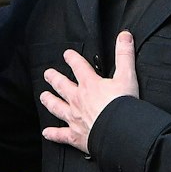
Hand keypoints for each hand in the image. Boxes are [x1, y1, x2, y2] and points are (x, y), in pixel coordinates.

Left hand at [40, 30, 138, 152]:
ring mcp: (75, 118)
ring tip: (44, 96)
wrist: (119, 131)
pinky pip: (61, 135)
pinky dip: (53, 134)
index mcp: (90, 85)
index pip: (79, 67)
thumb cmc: (123, 105)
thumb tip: (124, 35)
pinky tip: (46, 133)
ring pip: (57, 108)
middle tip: (47, 74)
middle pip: (62, 86)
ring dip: (50, 101)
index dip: (72, 58)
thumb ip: (124, 55)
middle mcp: (78, 100)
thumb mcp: (127, 76)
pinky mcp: (76, 136)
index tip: (66, 54)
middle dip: (54, 79)